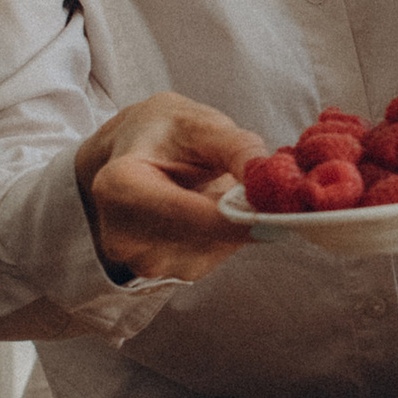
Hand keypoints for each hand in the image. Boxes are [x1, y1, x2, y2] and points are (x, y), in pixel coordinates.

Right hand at [75, 93, 269, 284]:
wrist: (136, 155)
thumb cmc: (166, 133)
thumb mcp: (199, 123)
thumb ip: (236, 147)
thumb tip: (269, 177)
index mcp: (118, 187)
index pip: (182, 212)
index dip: (233, 215)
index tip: (279, 209)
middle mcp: (124, 236)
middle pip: (204, 235)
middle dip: (243, 213)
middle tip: (262, 182)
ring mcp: (145, 262)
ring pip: (217, 247)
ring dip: (235, 222)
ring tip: (219, 186)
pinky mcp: (169, 274)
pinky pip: (217, 255)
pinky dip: (227, 233)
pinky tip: (212, 207)